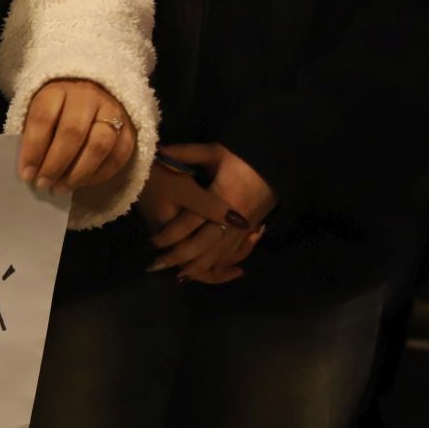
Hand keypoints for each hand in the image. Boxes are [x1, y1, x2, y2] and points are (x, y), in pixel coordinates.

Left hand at [18, 79, 137, 196]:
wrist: (91, 90)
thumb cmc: (56, 110)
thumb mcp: (37, 113)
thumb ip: (33, 138)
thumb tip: (30, 172)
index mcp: (57, 90)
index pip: (44, 118)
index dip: (33, 149)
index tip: (26, 175)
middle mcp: (87, 96)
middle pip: (73, 132)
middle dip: (55, 165)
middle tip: (44, 185)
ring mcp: (112, 109)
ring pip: (99, 144)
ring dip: (79, 173)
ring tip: (62, 188)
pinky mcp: (129, 126)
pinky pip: (119, 155)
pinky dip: (100, 174)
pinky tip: (83, 183)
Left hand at [144, 144, 276, 284]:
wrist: (277, 163)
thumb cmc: (243, 157)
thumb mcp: (216, 151)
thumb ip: (187, 153)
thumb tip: (160, 151)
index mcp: (222, 196)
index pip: (189, 222)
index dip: (169, 235)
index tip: (150, 243)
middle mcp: (233, 218)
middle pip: (201, 246)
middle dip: (178, 258)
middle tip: (155, 266)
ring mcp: (243, 228)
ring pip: (217, 256)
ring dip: (197, 269)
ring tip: (177, 276)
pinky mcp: (249, 232)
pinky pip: (233, 255)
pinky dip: (220, 267)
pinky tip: (204, 273)